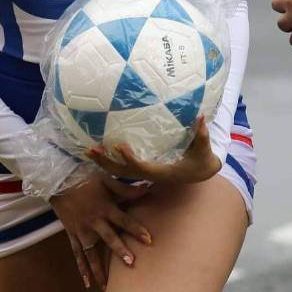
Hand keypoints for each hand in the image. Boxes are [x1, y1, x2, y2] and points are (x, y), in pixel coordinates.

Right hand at [49, 173, 151, 290]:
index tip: (149, 239)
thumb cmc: (85, 179)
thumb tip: (147, 189)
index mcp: (104, 207)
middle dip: (120, 251)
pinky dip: (82, 269)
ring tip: (107, 286)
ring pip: (92, 252)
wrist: (58, 182)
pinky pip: (77, 254)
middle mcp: (94, 221)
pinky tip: (87, 283)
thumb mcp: (106, 180)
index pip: (123, 220)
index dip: (136, 229)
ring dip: (100, 269)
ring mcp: (82, 230)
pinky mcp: (72, 234)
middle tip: (131, 263)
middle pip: (109, 238)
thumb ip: (126, 189)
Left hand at [87, 116, 220, 187]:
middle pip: (123, 173)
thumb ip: (201, 134)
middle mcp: (150, 175)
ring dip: (103, 162)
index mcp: (163, 172)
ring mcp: (144, 173)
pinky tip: (98, 150)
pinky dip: (109, 161)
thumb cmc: (201, 160)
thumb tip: (201, 117)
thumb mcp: (203, 149)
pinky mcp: (142, 169)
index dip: (130, 160)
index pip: (142, 168)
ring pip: (119, 172)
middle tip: (91, 149)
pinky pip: (122, 168)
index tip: (119, 147)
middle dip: (107, 162)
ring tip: (87, 150)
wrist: (199, 173)